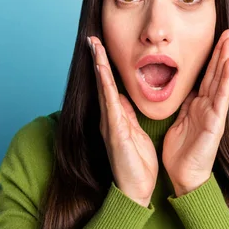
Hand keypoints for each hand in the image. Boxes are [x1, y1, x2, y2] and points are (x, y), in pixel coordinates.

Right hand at [88, 36, 157, 206]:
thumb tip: (123, 96)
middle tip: (92, 37)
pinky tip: (101, 69)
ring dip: (98, 66)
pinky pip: (109, 102)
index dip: (105, 65)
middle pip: (101, 82)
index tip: (101, 46)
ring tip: (94, 45)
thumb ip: (127, 114)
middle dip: (97, 59)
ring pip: (102, 88)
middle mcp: (108, 117)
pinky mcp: (113, 130)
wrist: (136, 190)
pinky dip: (104, 84)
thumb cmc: (136, 164)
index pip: (109, 85)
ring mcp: (109, 123)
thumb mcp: (135, 132)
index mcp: (116, 116)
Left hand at [162, 29, 228, 195]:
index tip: (216, 37)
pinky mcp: (215, 122)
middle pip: (216, 72)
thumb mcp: (180, 119)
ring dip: (227, 59)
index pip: (207, 75)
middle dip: (223, 51)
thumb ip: (184, 102)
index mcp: (199, 103)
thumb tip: (182, 85)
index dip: (212, 56)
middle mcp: (209, 105)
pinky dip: (226, 79)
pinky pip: (221, 97)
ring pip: (221, 80)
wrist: (184, 175)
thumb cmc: (182, 150)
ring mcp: (214, 112)